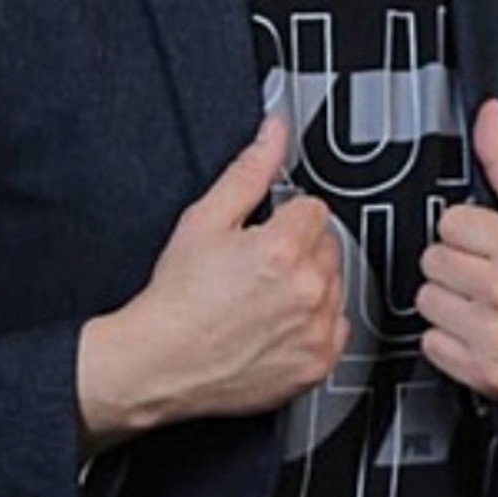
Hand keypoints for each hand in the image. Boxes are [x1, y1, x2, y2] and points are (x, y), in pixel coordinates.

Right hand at [76, 116, 348, 444]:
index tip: (263, 233)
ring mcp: (315, 330)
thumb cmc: (177, 299)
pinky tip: (277, 322)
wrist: (160, 364)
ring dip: (309, 283)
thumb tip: (274, 132)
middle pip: (327, 244)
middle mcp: (307, 290)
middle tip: (257, 266)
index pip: (314, 209)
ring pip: (335, 283)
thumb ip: (249, 170)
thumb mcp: (204, 220)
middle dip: (298, 248)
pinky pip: (337, 326)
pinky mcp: (317, 362)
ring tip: (263, 295)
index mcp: (282, 249)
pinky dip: (315, 322)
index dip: (284, 217)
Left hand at [416, 99, 497, 427]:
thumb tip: (489, 115)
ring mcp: (495, 336)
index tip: (489, 244)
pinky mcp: (485, 373)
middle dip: (457, 265)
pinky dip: (449, 341)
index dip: (468, 231)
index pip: (450, 221)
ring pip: (426, 300)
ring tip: (483, 304)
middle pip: (433, 260)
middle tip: (488, 275)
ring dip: (449, 303)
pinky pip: (431, 343)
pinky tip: (479, 332)